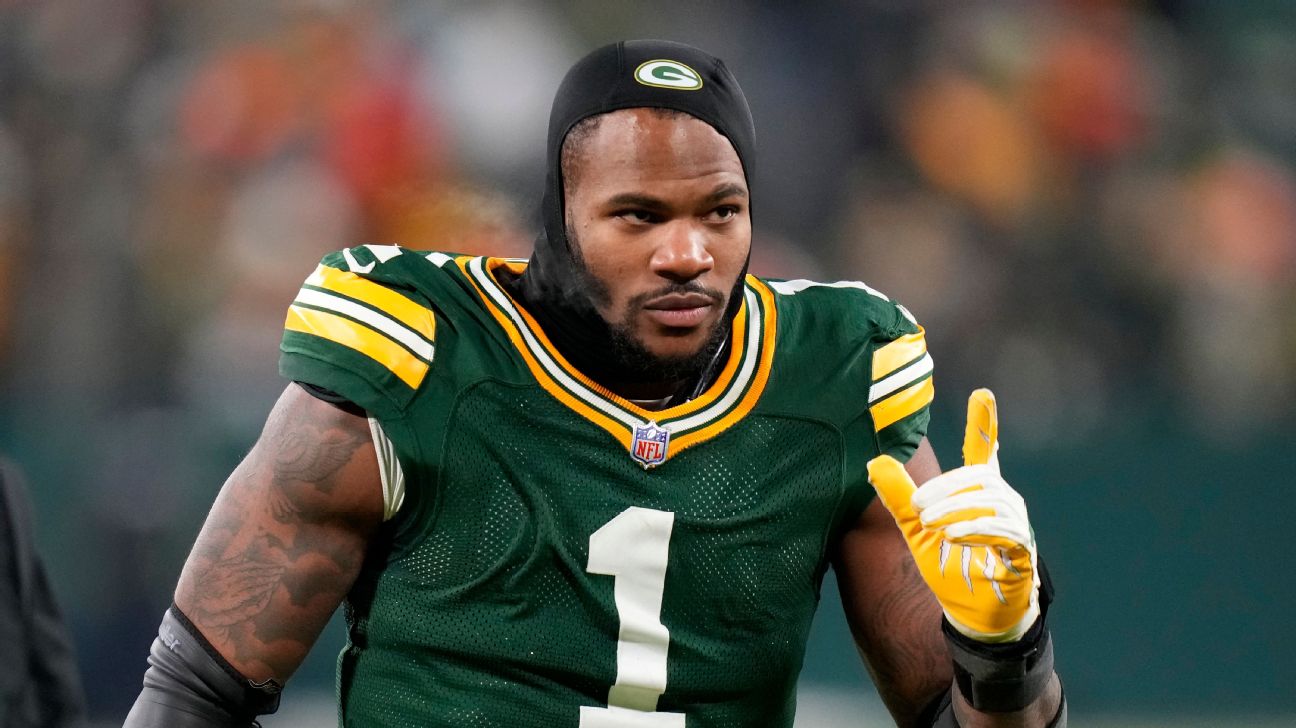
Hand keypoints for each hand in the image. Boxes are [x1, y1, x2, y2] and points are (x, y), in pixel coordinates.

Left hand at [867, 389, 1039, 641]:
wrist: (972, 614)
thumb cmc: (950, 566)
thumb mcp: (916, 530)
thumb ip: (899, 498)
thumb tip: (873, 462)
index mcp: (978, 493)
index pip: (984, 451)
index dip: (984, 424)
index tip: (983, 394)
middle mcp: (1002, 503)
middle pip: (978, 478)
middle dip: (946, 488)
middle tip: (917, 507)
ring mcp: (1016, 525)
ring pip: (990, 501)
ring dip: (956, 509)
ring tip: (930, 523)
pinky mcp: (1022, 550)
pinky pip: (1006, 529)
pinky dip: (977, 528)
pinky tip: (953, 535)